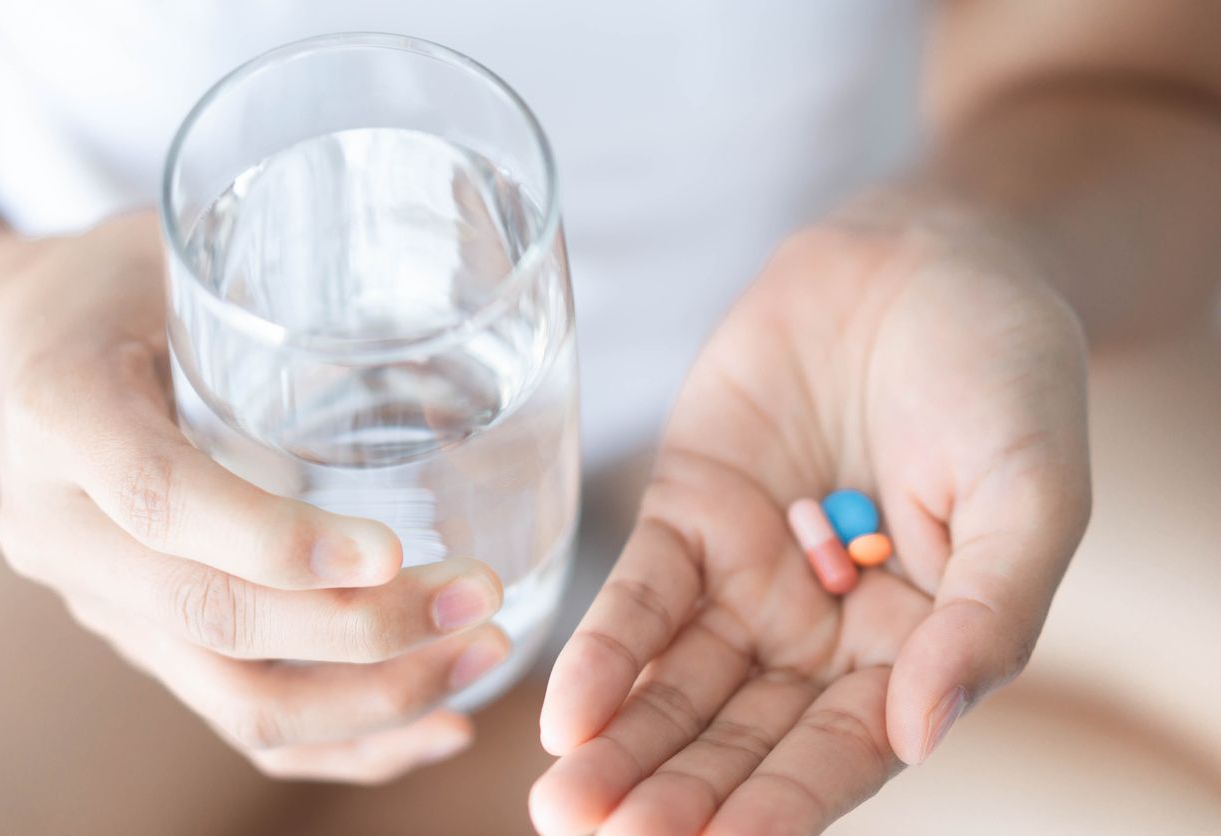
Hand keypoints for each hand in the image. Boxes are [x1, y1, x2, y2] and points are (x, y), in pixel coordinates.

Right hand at [0, 213, 509, 781]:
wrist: (37, 352)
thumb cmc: (130, 285)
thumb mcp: (181, 248)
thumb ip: (274, 282)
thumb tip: (459, 289)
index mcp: (64, 413)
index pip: (160, 499)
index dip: (272, 538)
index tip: (390, 551)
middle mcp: (65, 529)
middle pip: (212, 618)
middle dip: (360, 631)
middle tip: (479, 597)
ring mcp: (107, 604)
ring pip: (236, 699)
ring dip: (372, 700)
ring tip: (485, 654)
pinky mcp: (152, 641)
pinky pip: (246, 721)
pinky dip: (347, 742)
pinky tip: (439, 724)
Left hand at [530, 201, 1090, 833]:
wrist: (925, 258)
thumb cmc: (1005, 376)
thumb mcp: (1029, 495)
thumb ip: (987, 616)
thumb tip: (922, 732)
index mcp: (913, 649)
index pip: (840, 751)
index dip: (781, 804)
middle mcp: (822, 631)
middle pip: (742, 734)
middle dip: (676, 791)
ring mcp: (749, 575)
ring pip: (678, 681)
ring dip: (623, 741)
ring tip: (569, 805)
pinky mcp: (689, 511)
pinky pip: (641, 592)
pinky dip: (605, 647)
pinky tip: (565, 707)